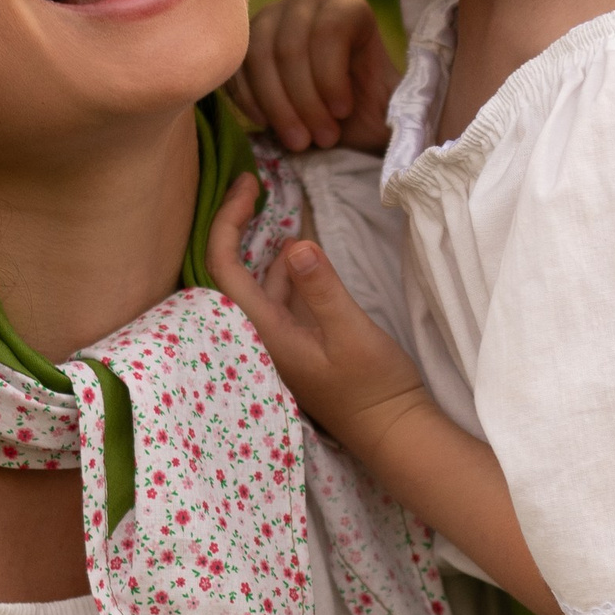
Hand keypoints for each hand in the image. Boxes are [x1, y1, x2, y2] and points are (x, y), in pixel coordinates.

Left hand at [209, 178, 431, 455]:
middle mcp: (260, 334)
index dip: (228, 220)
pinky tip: (297, 247)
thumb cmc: (373, 388)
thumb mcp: (352, 333)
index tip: (249, 184)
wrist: (391, 430)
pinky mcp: (295, 340)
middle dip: (236, 223)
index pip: (223, 268)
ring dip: (260, 243)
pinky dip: (282, 266)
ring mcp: (276, 338)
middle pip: (229, 270)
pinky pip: (277, 295)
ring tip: (272, 203)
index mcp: (263, 333)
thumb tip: (296, 245)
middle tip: (253, 184)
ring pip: (254, 281)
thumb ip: (322, 289)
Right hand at [226, 0, 394, 152]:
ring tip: (298, 141)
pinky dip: (249, 101)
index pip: (328, 31)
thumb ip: (397, 100)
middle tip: (321, 139)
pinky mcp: (244, 43)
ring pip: (258, 57)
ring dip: (277, 106)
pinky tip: (268, 126)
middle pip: (289, 46)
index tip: (342, 115)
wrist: (342, 118)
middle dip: (304, 101)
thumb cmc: (370, 107)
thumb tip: (405, 111)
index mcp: (347, 4)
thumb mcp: (391, 103)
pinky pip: (235, 69)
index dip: (330, 78)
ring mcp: (270, 17)